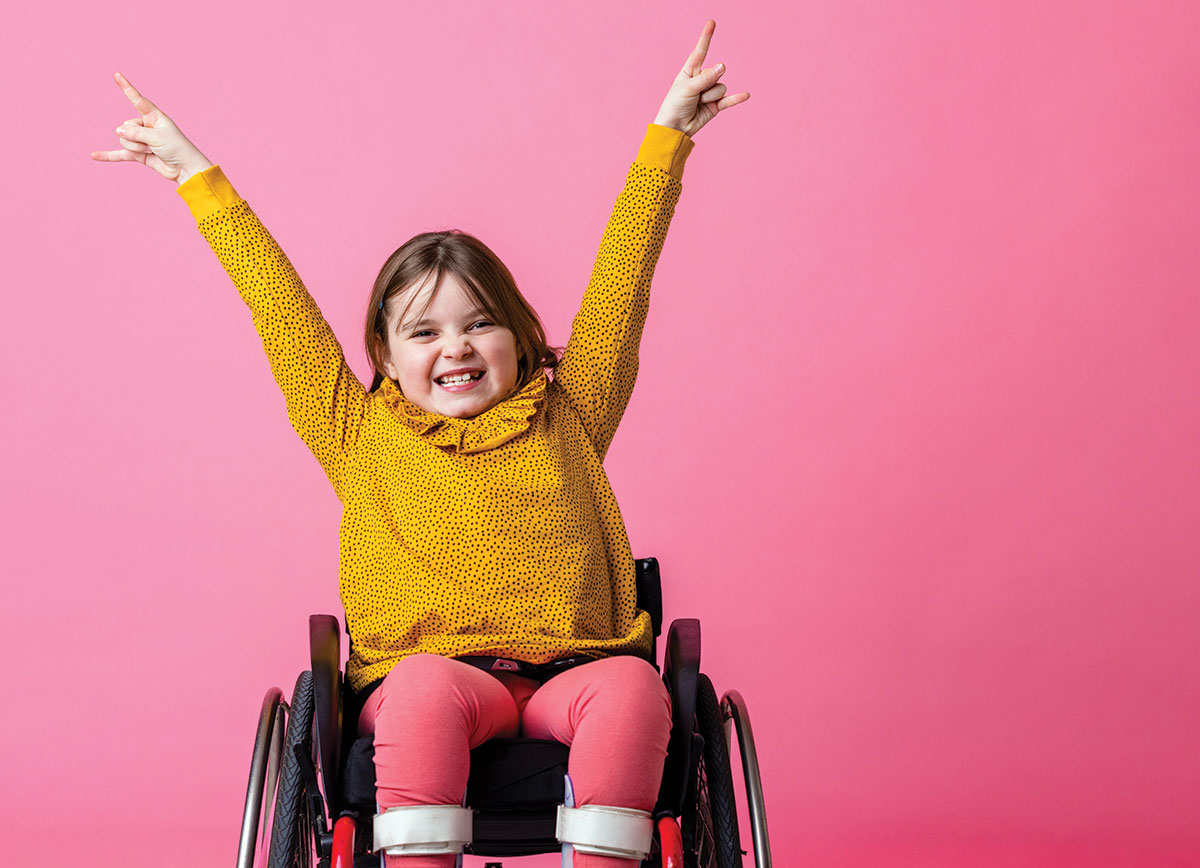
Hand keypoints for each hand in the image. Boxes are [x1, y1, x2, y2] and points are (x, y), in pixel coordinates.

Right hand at [90, 72, 213, 185]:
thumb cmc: (177, 149)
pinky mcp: (138, 154)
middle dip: (136, 137)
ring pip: (124, 140)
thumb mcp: (157, 137)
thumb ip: (136, 132)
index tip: (117, 75)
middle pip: (127, 126)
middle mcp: (146, 126)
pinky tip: (93, 155)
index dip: (127, 88)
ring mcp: (141, 140)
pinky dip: (107, 155)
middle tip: (153, 145)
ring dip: (135, 148)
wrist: (185, 169)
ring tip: (151, 152)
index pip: (137, 100)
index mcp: (155, 117)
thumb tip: (117, 131)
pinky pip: (119, 154)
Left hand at [652, 20, 749, 137]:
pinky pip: (729, 100)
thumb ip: (706, 77)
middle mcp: (702, 79)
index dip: (706, 37)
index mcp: (690, 71)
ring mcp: (710, 92)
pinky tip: (746, 95)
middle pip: (715, 73)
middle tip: (694, 96)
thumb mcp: (688, 88)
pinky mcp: (716, 105)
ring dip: (711, 96)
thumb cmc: (675, 105)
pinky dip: (737, 98)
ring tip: (699, 104)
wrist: (675, 128)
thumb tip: (723, 66)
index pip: (700, 51)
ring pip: (721, 87)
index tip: (711, 23)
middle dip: (707, 85)